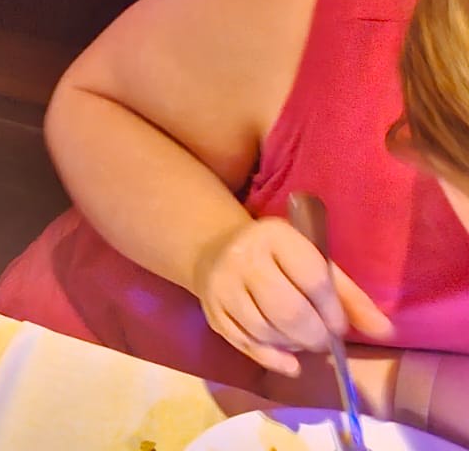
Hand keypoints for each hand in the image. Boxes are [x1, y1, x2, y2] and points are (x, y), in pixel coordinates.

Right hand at [193, 216, 392, 375]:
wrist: (216, 250)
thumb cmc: (278, 258)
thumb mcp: (314, 262)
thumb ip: (350, 297)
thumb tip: (385, 331)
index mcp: (275, 237)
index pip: (313, 279)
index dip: (333, 311)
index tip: (339, 325)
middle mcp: (244, 257)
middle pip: (288, 311)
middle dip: (314, 336)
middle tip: (322, 340)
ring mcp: (222, 285)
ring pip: (265, 331)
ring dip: (292, 346)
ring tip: (301, 340)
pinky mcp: (211, 310)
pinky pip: (245, 344)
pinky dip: (271, 359)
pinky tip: (287, 361)